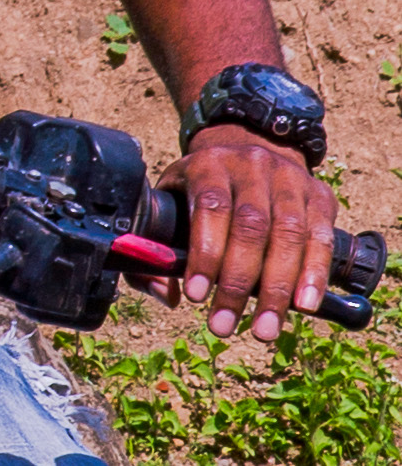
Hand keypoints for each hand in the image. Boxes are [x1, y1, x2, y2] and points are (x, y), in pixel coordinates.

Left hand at [157, 124, 336, 341]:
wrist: (250, 148)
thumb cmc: (203, 187)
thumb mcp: (173, 197)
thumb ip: (159, 243)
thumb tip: (168, 294)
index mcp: (209, 164)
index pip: (210, 207)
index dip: (205, 253)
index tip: (196, 296)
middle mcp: (252, 166)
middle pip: (251, 225)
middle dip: (238, 282)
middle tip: (224, 326)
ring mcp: (289, 179)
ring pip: (288, 234)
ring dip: (277, 288)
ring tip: (264, 330)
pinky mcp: (319, 196)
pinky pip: (320, 238)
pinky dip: (314, 275)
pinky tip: (304, 306)